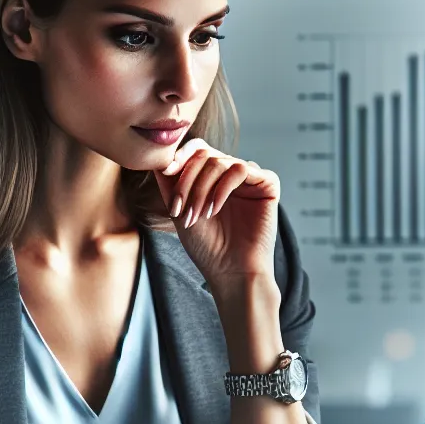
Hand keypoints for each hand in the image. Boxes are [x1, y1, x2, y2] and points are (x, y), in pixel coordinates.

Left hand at [154, 138, 280, 288]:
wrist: (231, 272)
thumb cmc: (207, 247)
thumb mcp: (179, 211)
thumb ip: (170, 184)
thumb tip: (156, 157)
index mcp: (214, 177)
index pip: (197, 151)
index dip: (180, 156)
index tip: (166, 172)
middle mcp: (232, 174)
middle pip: (205, 154)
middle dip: (187, 180)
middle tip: (179, 208)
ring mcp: (251, 178)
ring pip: (220, 161)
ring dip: (201, 188)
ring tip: (196, 216)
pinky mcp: (268, 184)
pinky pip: (242, 169)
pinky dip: (222, 188)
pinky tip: (214, 210)